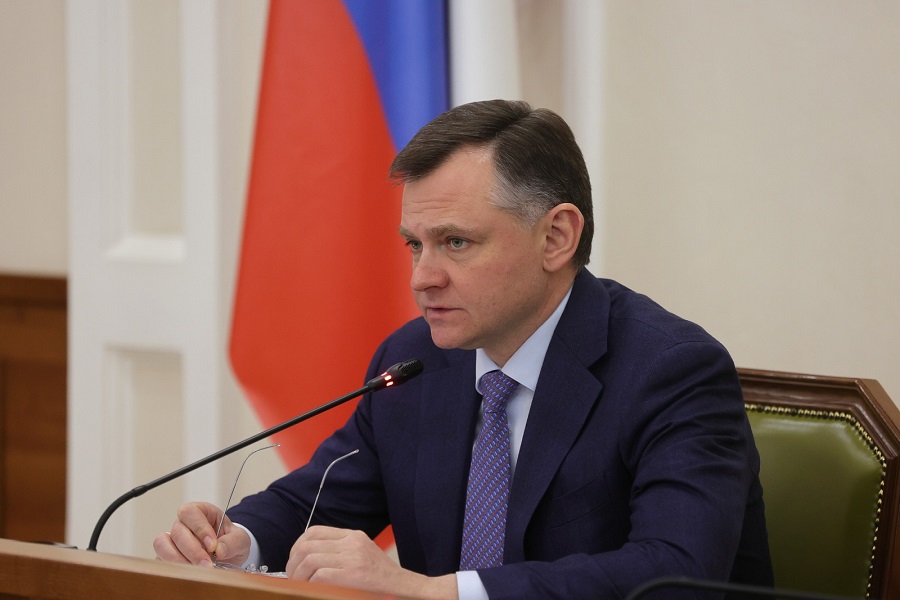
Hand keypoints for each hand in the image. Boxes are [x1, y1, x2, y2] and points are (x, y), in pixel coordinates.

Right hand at [153, 501, 250, 567]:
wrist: (228, 556)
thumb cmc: (231, 542)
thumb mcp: (240, 539)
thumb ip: (233, 542)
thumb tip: (220, 550)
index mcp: (201, 512)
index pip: (191, 512)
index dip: (199, 528)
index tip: (213, 546)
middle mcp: (183, 524)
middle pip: (178, 531)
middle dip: (193, 550)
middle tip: (207, 565)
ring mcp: (173, 540)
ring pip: (163, 544)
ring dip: (179, 560)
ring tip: (197, 571)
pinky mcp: (166, 556)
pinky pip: (161, 560)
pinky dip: (174, 569)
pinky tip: (189, 574)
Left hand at [286, 526, 456, 599]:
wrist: (404, 587)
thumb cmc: (381, 577)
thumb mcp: (361, 554)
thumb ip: (340, 550)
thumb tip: (308, 557)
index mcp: (353, 535)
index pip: (314, 531)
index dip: (297, 545)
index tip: (294, 560)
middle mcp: (352, 543)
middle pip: (308, 545)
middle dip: (293, 562)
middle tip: (291, 576)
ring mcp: (353, 558)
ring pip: (310, 559)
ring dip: (298, 575)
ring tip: (299, 585)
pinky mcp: (353, 575)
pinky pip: (320, 575)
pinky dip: (310, 583)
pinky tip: (311, 590)